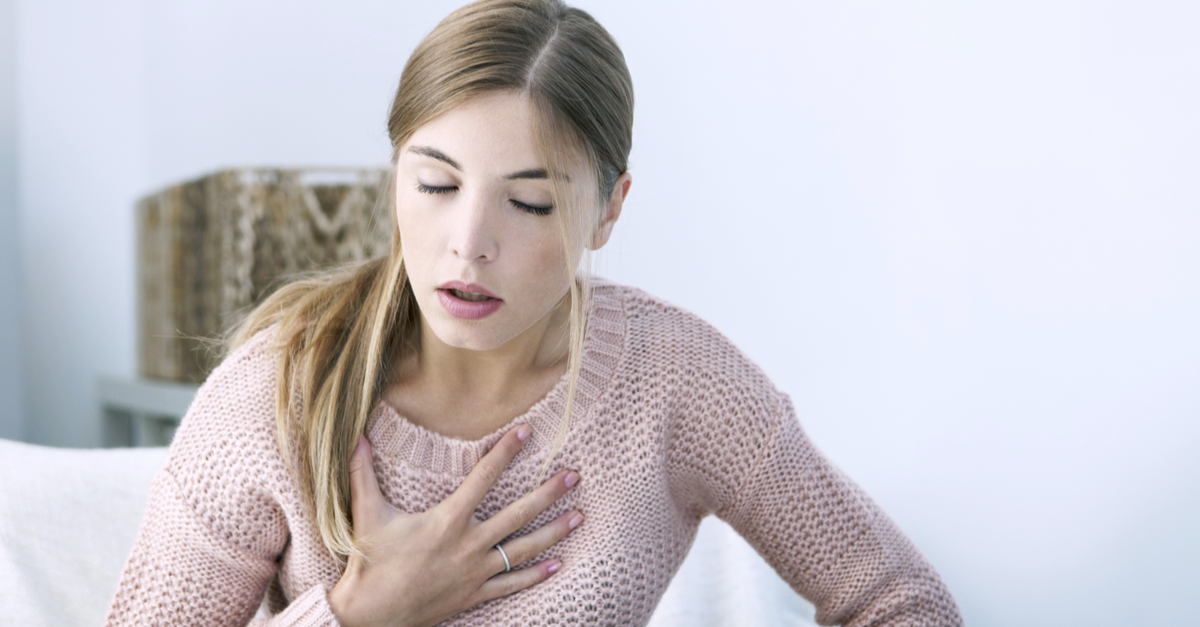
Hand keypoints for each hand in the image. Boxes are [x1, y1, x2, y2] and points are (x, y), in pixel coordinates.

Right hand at [327, 424, 582, 626]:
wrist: (371, 615)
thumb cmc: (370, 562)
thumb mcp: (367, 514)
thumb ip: (362, 473)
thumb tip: (355, 438)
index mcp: (447, 521)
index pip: (483, 478)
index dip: (505, 452)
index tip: (526, 432)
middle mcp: (468, 545)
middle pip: (518, 515)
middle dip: (548, 494)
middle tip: (574, 477)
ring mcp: (475, 572)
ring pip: (523, 549)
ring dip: (554, 532)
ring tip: (579, 517)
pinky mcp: (474, 594)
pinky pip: (512, 584)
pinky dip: (535, 575)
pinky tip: (557, 564)